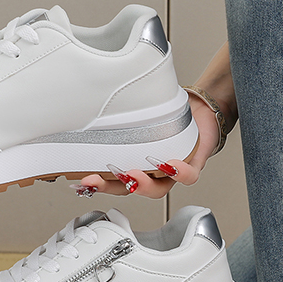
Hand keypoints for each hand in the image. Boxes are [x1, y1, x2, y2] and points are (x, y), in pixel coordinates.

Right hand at [74, 92, 220, 198]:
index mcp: (134, 162)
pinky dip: (180, 173)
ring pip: (157, 188)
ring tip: (133, 175)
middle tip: (98, 180)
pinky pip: (188, 176)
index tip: (81, 181)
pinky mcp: (193, 165)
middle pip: (130, 188)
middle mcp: (151, 172)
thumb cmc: (169, 114)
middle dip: (113, 186)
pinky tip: (172, 166)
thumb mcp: (140, 110)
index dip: (96, 183)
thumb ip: (120, 107)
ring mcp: (171, 172)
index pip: (112, 179)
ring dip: (143, 184)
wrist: (201, 110)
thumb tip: (95, 92)